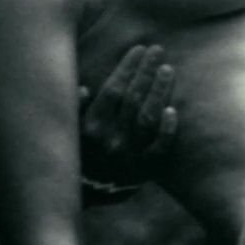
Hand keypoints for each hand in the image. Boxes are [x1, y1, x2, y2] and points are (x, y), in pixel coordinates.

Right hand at [78, 45, 177, 199]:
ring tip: (168, 69)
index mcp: (91, 126)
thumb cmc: (80, 151)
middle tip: (158, 51)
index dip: (128, 67)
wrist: (88, 195)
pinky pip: (160, 148)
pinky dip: (168, 130)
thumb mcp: (70, 130)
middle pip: (133, 98)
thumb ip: (76, 109)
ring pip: (148, 118)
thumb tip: (84, 89)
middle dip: (146, 71)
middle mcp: (110, 139)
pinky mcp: (145, 170)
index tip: (139, 49)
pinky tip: (174, 110)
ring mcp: (129, 155)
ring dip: (160, 91)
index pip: (113, 90)